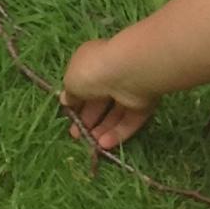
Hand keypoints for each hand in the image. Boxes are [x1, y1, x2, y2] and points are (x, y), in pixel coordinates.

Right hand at [62, 37, 159, 151]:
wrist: (127, 73)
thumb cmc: (93, 71)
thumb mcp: (71, 81)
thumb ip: (69, 93)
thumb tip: (66, 100)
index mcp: (93, 64)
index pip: (83, 85)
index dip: (75, 103)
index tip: (68, 116)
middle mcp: (111, 76)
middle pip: (99, 102)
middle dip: (87, 120)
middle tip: (77, 135)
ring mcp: (128, 91)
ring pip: (114, 114)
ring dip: (102, 130)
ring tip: (91, 145)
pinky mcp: (143, 105)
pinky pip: (129, 121)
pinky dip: (117, 133)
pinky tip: (105, 144)